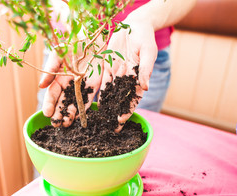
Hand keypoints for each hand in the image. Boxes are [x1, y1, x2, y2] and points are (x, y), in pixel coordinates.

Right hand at [39, 47, 102, 127]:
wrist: (92, 39)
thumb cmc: (72, 44)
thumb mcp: (59, 54)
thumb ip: (50, 69)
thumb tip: (40, 86)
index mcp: (58, 79)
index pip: (52, 95)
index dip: (49, 104)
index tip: (47, 113)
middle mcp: (68, 86)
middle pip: (62, 103)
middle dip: (58, 114)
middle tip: (56, 124)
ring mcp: (80, 88)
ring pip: (73, 105)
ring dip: (69, 115)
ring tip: (66, 124)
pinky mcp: (92, 88)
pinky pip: (87, 101)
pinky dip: (83, 110)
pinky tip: (79, 118)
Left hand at [100, 17, 157, 132]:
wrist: (134, 26)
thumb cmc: (145, 38)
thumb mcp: (148, 52)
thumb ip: (145, 69)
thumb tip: (145, 87)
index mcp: (137, 78)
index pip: (132, 98)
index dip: (127, 110)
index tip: (120, 121)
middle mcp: (125, 80)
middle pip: (118, 100)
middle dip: (113, 114)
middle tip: (106, 129)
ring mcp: (114, 75)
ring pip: (106, 94)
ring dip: (102, 107)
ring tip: (95, 120)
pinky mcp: (105, 68)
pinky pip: (98, 82)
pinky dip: (93, 92)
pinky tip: (88, 102)